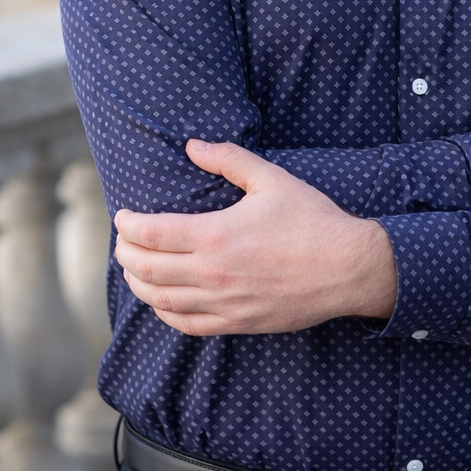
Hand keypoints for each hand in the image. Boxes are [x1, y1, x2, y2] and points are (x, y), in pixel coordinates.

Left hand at [114, 140, 396, 335]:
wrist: (347, 268)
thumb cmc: (312, 219)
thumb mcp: (272, 179)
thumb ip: (228, 159)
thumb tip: (192, 146)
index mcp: (217, 235)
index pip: (153, 234)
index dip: (129, 226)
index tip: (122, 217)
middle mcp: (214, 273)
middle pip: (149, 269)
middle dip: (126, 253)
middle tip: (122, 241)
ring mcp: (224, 303)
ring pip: (162, 300)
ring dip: (139, 285)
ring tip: (132, 269)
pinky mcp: (238, 323)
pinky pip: (188, 325)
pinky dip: (165, 313)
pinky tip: (161, 302)